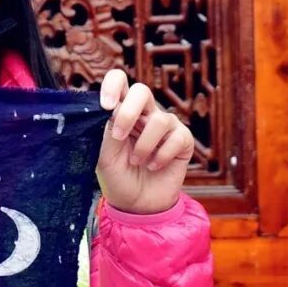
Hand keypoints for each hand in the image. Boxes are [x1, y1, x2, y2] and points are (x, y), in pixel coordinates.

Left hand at [95, 69, 192, 214]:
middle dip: (128, 113)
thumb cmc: (117, 177)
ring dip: (144, 145)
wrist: (136, 205)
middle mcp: (144, 113)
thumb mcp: (104, 155)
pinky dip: (161, 156)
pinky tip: (154, 166)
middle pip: (142, 91)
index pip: (120, 81)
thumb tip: (111, 110)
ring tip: (138, 162)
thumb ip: (108, 131)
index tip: (106, 105)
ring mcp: (165, 125)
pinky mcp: (183, 140)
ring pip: (159, 119)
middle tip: (119, 137)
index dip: (113, 85)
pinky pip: (176, 138)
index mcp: (121, 111)